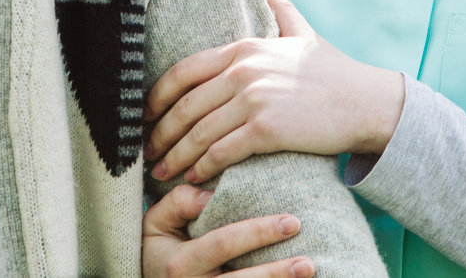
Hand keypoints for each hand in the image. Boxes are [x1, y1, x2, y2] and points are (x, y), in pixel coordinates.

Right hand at [142, 184, 314, 277]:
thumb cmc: (158, 249)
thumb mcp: (156, 222)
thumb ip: (179, 202)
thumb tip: (211, 195)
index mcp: (180, 263)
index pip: (223, 244)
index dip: (257, 233)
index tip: (290, 222)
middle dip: (276, 273)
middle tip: (308, 261)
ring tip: (308, 274)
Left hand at [144, 0, 404, 183]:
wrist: (366, 101)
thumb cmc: (333, 71)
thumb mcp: (302, 32)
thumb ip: (279, 8)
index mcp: (243, 48)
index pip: (183, 72)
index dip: (156, 97)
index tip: (143, 116)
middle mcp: (242, 71)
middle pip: (184, 106)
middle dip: (160, 133)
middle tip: (146, 152)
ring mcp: (254, 100)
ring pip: (199, 133)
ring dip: (175, 156)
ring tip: (161, 172)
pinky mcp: (266, 130)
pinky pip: (222, 152)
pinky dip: (203, 167)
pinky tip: (193, 177)